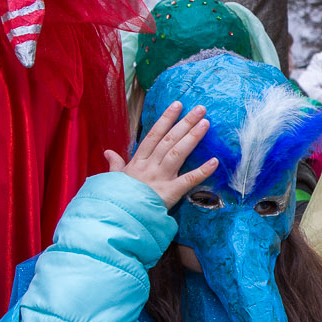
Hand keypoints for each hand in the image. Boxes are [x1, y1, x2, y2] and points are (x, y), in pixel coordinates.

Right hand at [102, 101, 216, 209]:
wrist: (118, 216)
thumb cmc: (117, 198)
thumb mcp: (114, 178)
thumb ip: (115, 164)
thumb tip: (108, 152)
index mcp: (138, 161)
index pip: (154, 135)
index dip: (166, 119)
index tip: (177, 105)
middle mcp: (150, 165)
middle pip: (170, 139)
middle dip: (185, 122)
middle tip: (200, 109)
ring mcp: (160, 177)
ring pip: (178, 153)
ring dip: (193, 137)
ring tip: (206, 124)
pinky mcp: (170, 192)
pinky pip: (188, 180)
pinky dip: (202, 171)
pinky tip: (214, 161)